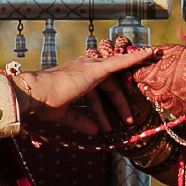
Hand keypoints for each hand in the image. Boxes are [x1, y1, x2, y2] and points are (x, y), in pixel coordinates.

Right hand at [10, 41, 158, 135]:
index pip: (98, 85)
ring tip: (128, 120)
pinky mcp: (95, 69)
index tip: (116, 108)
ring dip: (122, 101)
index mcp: (75, 76)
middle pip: (107, 85)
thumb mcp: (65, 114)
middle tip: (124, 122)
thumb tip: (95, 131)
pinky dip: (135, 58)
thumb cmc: (44, 103)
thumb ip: (81, 120)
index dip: (108, 97)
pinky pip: (120, 63)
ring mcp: (90, 67)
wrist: (36, 95)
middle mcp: (83, 67)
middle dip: (116, 104)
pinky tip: (150, 54)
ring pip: (113, 80)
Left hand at [129, 44, 185, 116]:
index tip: (147, 69)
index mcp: (149, 76)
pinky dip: (173, 100)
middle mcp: (154, 92)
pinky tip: (181, 92)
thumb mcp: (167, 50)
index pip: (135, 75)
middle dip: (150, 83)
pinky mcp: (175, 111)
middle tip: (164, 76)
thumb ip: (149, 52)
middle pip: (144, 88)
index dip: (141, 71)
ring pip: (156, 98)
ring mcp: (165, 103)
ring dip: (161, 92)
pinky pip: (169, 106)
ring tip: (175, 83)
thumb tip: (134, 51)